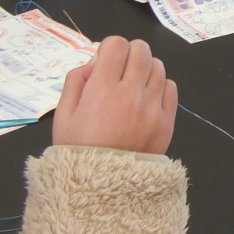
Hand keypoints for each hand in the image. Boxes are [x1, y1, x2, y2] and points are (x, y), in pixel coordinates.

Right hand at [53, 36, 177, 155]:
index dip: (109, 48)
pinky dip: (159, 86)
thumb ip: (76, 81)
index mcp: (102, 90)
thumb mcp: (63, 115)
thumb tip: (94, 63)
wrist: (102, 189)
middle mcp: (131, 94)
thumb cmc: (78, 151)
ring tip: (133, 86)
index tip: (104, 63)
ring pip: (158, 66)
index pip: (116, 44)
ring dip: (145, 69)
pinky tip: (146, 99)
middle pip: (141, 50)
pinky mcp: (167, 122)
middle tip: (119, 71)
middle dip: (128, 54)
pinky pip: (171, 88)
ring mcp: (152, 108)